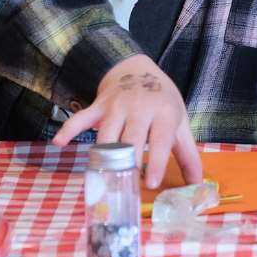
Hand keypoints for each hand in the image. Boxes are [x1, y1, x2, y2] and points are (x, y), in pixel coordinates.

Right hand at [51, 53, 203, 188]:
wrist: (137, 67)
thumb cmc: (162, 101)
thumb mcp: (179, 122)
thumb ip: (188, 154)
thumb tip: (197, 183)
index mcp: (163, 113)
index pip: (160, 139)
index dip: (156, 161)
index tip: (150, 183)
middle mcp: (140, 108)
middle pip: (131, 139)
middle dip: (127, 162)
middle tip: (124, 189)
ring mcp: (117, 106)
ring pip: (107, 133)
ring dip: (103, 155)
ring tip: (100, 179)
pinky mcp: (98, 106)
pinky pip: (82, 118)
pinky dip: (69, 129)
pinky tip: (59, 142)